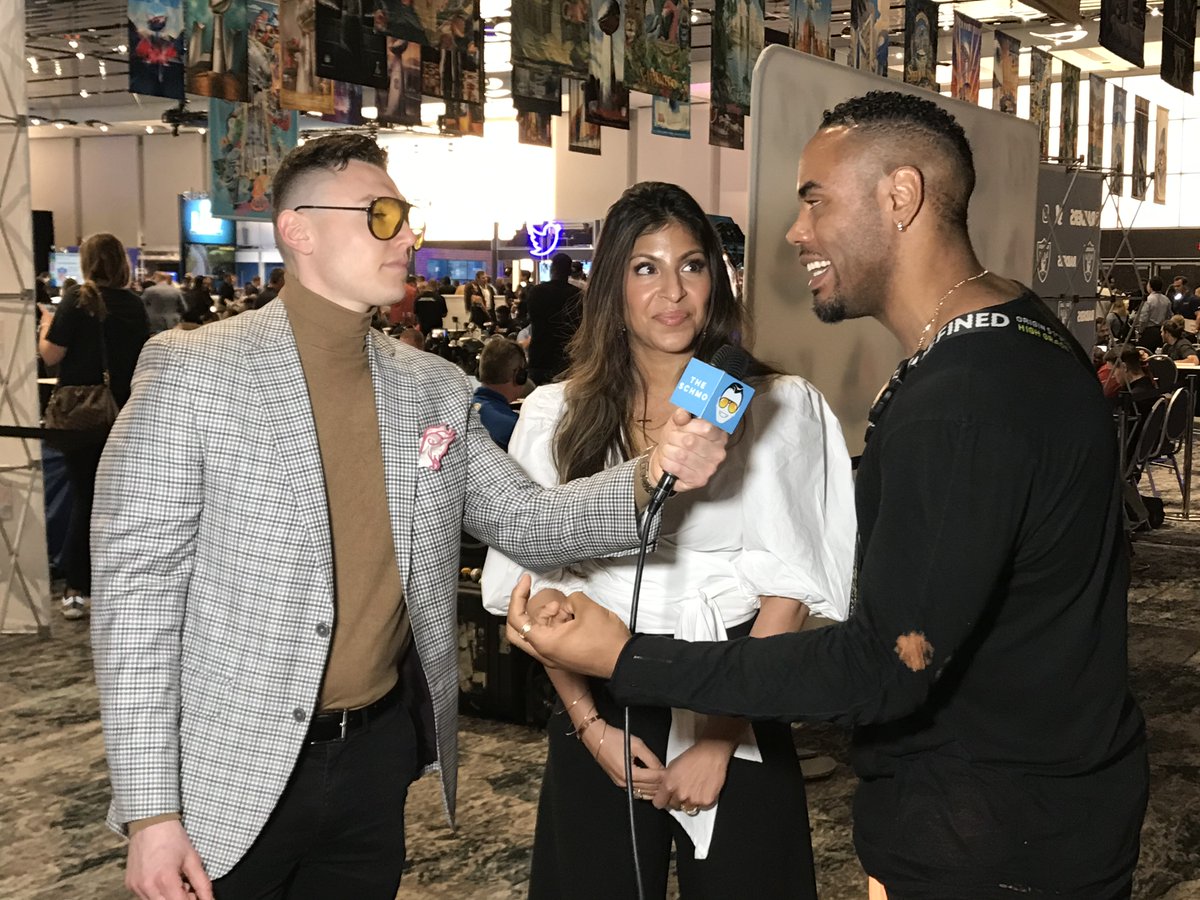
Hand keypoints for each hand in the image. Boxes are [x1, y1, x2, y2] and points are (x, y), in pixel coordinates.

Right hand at [125, 819, 212, 899]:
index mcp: (165, 879)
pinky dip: (157, 894)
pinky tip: (164, 880)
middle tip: (188, 888)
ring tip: (176, 882)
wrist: (150, 822)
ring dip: (169, 898)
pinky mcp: (130, 885)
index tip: (197, 895)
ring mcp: (136, 887)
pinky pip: (145, 897)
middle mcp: (147, 887)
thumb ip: (202, 883)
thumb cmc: (173, 838)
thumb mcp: (192, 859)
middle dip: (181, 899)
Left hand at [506, 576, 630, 677]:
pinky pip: (551, 635)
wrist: (624, 661)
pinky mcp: (564, 654)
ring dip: (547, 614)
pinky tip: (572, 615)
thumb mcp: (587, 608)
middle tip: (528, 591)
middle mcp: (544, 653)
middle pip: (517, 630)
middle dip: (522, 607)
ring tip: (567, 608)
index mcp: (545, 643)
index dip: (518, 595)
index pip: (517, 619)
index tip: (526, 580)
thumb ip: (571, 598)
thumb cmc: (606, 641)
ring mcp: (554, 656)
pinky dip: (557, 622)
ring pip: (537, 630)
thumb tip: (569, 603)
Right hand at [582, 721, 665, 793]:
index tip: (673, 773)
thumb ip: (651, 758)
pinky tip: (653, 788)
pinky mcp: (619, 783)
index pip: (653, 778)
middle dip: (662, 785)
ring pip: (643, 793)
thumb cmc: (614, 739)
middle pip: (649, 788)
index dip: (665, 776)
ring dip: (655, 791)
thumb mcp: (637, 745)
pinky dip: (646, 791)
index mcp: (629, 773)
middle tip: (673, 781)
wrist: (596, 738)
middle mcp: (625, 782)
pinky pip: (636, 791)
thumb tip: (662, 769)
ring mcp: (621, 784)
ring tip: (666, 787)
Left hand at [650, 408, 728, 492]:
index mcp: (718, 435)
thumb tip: (683, 415)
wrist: (668, 462)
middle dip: (674, 438)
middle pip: (690, 441)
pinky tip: (669, 461)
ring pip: (681, 455)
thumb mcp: (678, 423)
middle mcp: (718, 452)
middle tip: (671, 439)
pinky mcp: (700, 480)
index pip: (706, 427)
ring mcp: (710, 468)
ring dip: (668, 451)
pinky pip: (676, 467)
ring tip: (668, 450)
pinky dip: (666, 462)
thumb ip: (681, 415)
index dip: (688, 426)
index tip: (681, 426)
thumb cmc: (677, 441)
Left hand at [653, 739, 733, 811]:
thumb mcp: (672, 766)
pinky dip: (702, 800)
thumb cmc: (693, 756)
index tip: (665, 798)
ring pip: (688, 808)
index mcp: (669, 785)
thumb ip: (666, 781)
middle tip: (684, 789)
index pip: (659, 803)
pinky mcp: (706, 801)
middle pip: (674, 806)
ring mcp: (694, 799)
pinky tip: (703, 789)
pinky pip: (701, 807)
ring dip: (690, 801)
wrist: (711, 753)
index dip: (662, 800)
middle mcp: (681, 794)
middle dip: (677, 799)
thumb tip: (664, 790)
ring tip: (695, 788)